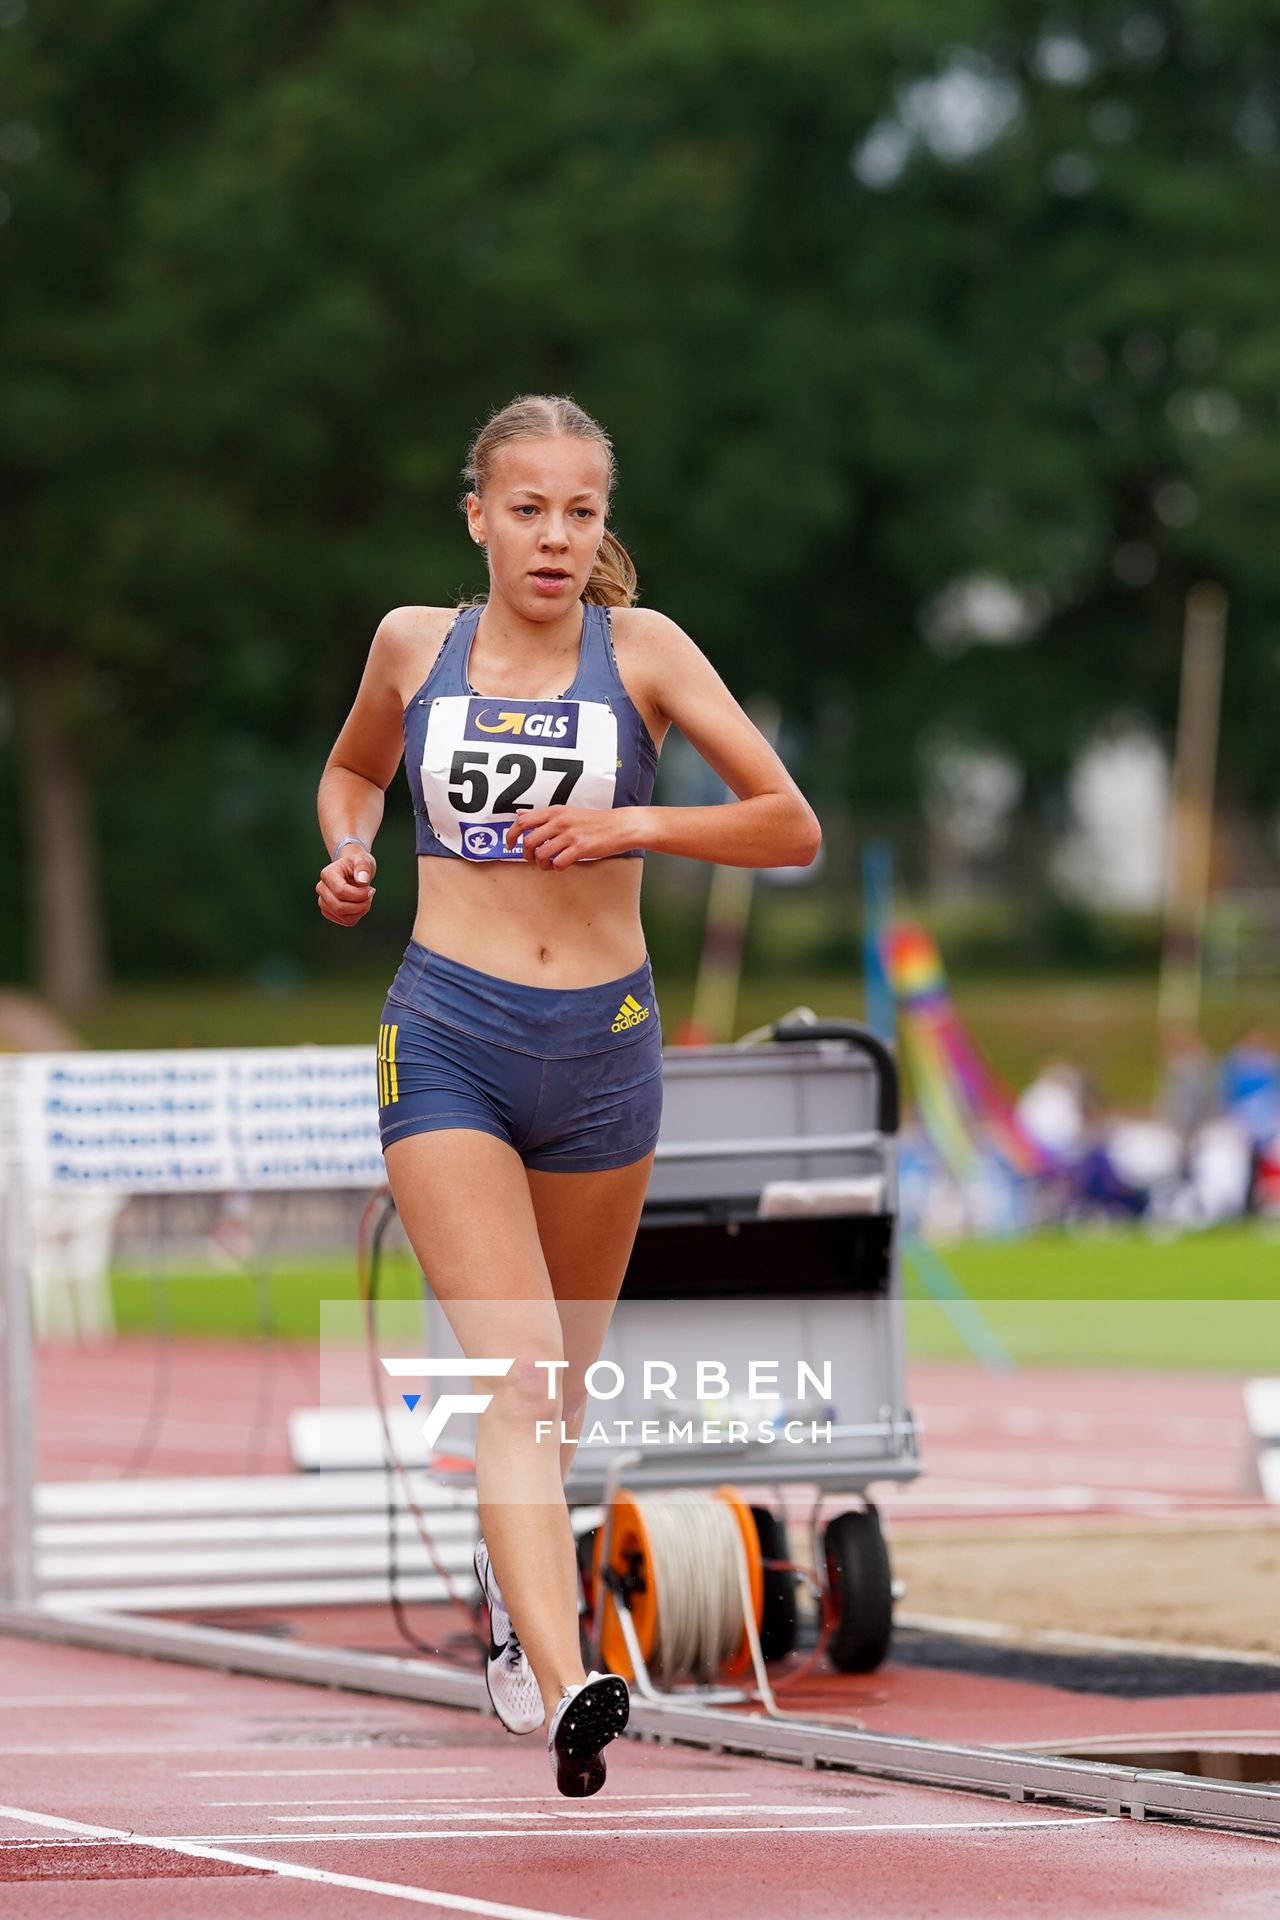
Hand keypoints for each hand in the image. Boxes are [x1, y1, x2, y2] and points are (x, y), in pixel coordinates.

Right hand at [316, 843, 377, 925]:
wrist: (352, 870)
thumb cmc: (358, 863)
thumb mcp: (363, 860)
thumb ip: (363, 867)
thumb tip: (362, 880)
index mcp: (327, 874)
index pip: (341, 891)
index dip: (359, 894)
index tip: (372, 889)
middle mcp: (321, 888)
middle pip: (339, 907)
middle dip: (361, 905)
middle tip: (371, 894)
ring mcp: (323, 902)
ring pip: (344, 917)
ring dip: (361, 910)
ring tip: (367, 898)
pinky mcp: (329, 912)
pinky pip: (346, 921)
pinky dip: (358, 915)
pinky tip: (361, 904)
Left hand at [504, 807, 644, 867]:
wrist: (620, 826)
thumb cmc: (594, 821)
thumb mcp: (566, 812)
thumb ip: (543, 816)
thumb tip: (520, 815)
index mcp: (554, 812)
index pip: (522, 821)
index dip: (511, 835)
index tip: (511, 845)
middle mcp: (559, 821)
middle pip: (528, 841)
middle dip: (526, 855)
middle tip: (532, 859)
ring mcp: (569, 835)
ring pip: (541, 854)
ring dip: (541, 864)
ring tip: (548, 864)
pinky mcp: (580, 848)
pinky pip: (558, 863)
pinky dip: (556, 868)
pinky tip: (561, 865)